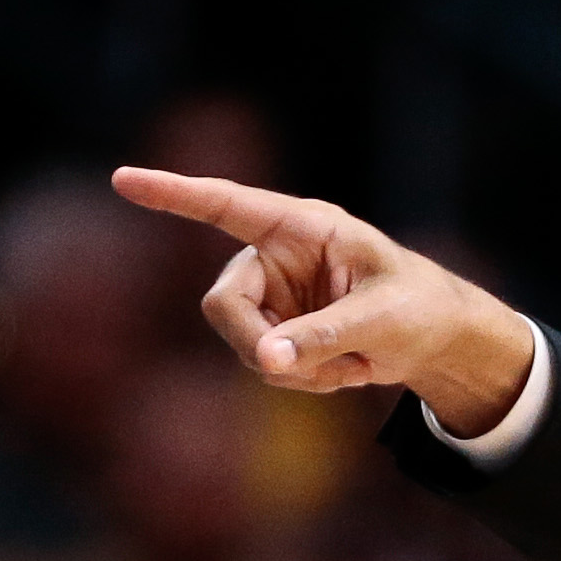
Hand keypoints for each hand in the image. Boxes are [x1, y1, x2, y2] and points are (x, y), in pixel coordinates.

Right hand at [108, 167, 537, 435]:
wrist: (438, 340)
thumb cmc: (420, 309)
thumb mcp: (383, 321)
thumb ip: (324, 337)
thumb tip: (266, 360)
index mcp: (302, 227)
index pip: (227, 205)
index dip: (173, 194)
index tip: (121, 180)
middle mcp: (276, 256)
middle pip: (223, 303)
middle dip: (256, 343)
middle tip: (298, 369)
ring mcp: (274, 295)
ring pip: (243, 343)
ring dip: (294, 369)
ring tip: (351, 364)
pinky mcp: (277, 329)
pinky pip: (265, 365)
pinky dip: (302, 380)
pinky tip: (342, 371)